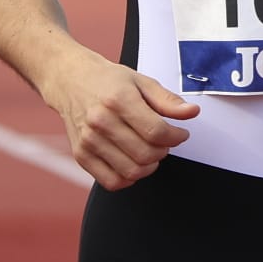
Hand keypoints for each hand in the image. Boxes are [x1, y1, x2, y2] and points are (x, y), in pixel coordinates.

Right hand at [43, 50, 198, 190]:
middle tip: (165, 141)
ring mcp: (88, 141)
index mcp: (118, 99)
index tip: (181, 134)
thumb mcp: (141, 81)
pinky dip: (129, 178)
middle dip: (164, 151)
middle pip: (146, 154)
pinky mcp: (81, 155)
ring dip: (150, 166)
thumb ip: (168, 100)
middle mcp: (100, 121)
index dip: (177, 137)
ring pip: (132, 171)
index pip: (156, 131)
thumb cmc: (107, 80)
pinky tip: (133, 162)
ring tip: (150, 151)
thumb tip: (192, 112)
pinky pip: (112, 182)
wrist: (70, 80)